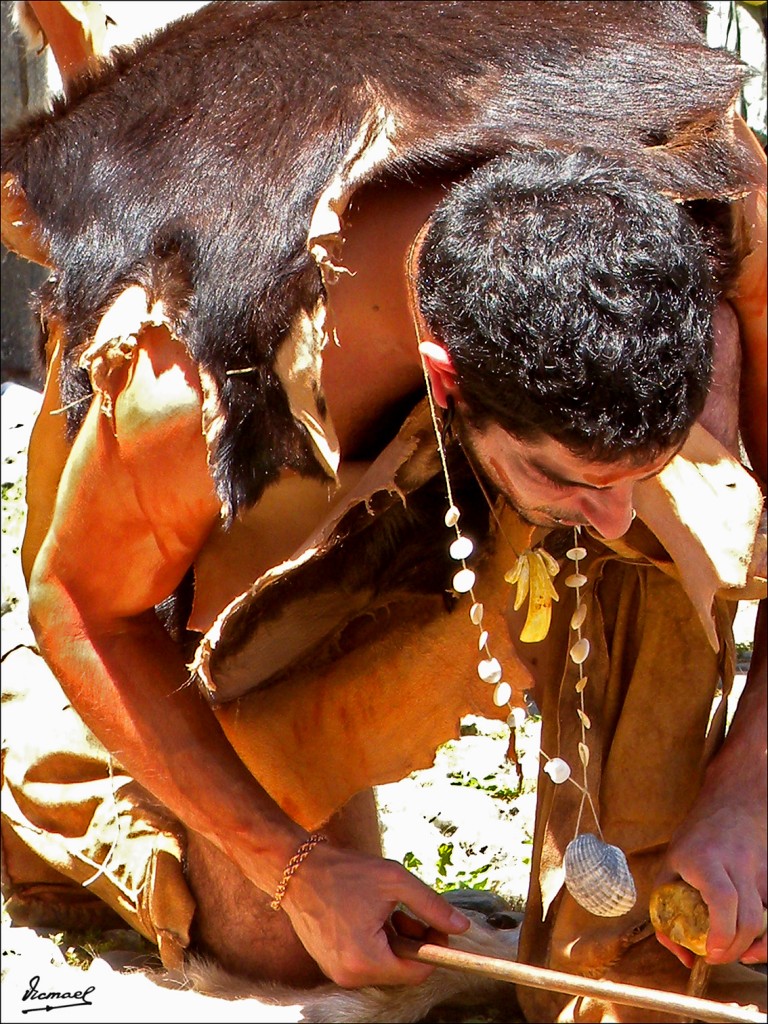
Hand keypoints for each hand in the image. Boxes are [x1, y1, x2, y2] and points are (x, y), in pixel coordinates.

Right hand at [281, 843, 469, 986]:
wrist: (297, 869)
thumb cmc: (345, 872)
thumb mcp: (394, 881)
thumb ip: (431, 906)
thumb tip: (461, 926)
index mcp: (366, 959)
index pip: (417, 972)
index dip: (432, 947)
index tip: (432, 923)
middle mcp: (349, 975)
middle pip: (400, 971)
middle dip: (411, 942)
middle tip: (405, 912)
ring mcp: (337, 973)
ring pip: (383, 967)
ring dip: (393, 942)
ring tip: (384, 911)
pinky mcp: (329, 965)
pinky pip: (364, 962)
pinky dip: (374, 944)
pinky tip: (366, 917)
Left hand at [655, 799, 766, 966]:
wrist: (732, 803)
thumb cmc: (696, 837)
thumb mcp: (671, 863)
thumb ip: (666, 907)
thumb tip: (682, 954)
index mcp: (706, 858)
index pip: (722, 898)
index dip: (721, 931)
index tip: (710, 951)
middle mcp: (737, 863)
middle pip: (749, 917)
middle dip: (734, 949)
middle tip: (716, 956)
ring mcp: (760, 869)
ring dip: (756, 946)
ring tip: (736, 952)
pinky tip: (757, 942)